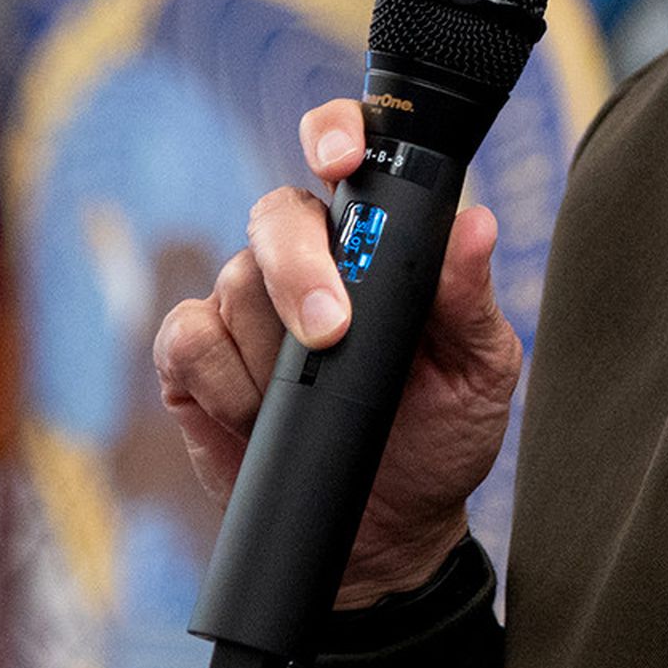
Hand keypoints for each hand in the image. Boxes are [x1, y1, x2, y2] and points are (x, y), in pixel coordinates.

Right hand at [153, 98, 523, 608]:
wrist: (392, 530)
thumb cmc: (445, 430)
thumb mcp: (480, 366)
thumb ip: (471, 296)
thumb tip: (477, 225)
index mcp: (378, 240)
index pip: (345, 153)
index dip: (332, 137)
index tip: (339, 161)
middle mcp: (306, 259)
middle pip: (274, 215)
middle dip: (296, 266)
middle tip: (329, 328)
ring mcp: (247, 310)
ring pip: (232, 281)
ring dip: (271, 346)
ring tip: (312, 394)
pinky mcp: (199, 366)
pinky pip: (187, 339)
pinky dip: (222, 378)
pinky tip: (257, 413)